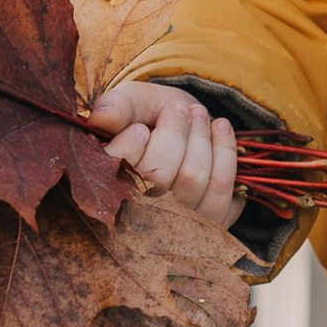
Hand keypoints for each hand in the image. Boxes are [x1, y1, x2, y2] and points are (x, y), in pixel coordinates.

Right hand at [92, 80, 240, 231]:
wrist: (189, 126)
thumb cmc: (153, 117)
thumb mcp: (132, 103)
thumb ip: (117, 105)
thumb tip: (101, 119)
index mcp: (112, 185)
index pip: (117, 173)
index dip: (130, 147)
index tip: (141, 127)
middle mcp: (142, 213)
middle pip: (158, 176)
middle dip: (173, 134)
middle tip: (178, 109)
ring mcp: (178, 222)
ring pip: (192, 179)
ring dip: (199, 138)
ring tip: (198, 113)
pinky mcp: (211, 221)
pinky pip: (221, 189)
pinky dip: (225, 152)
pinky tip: (220, 127)